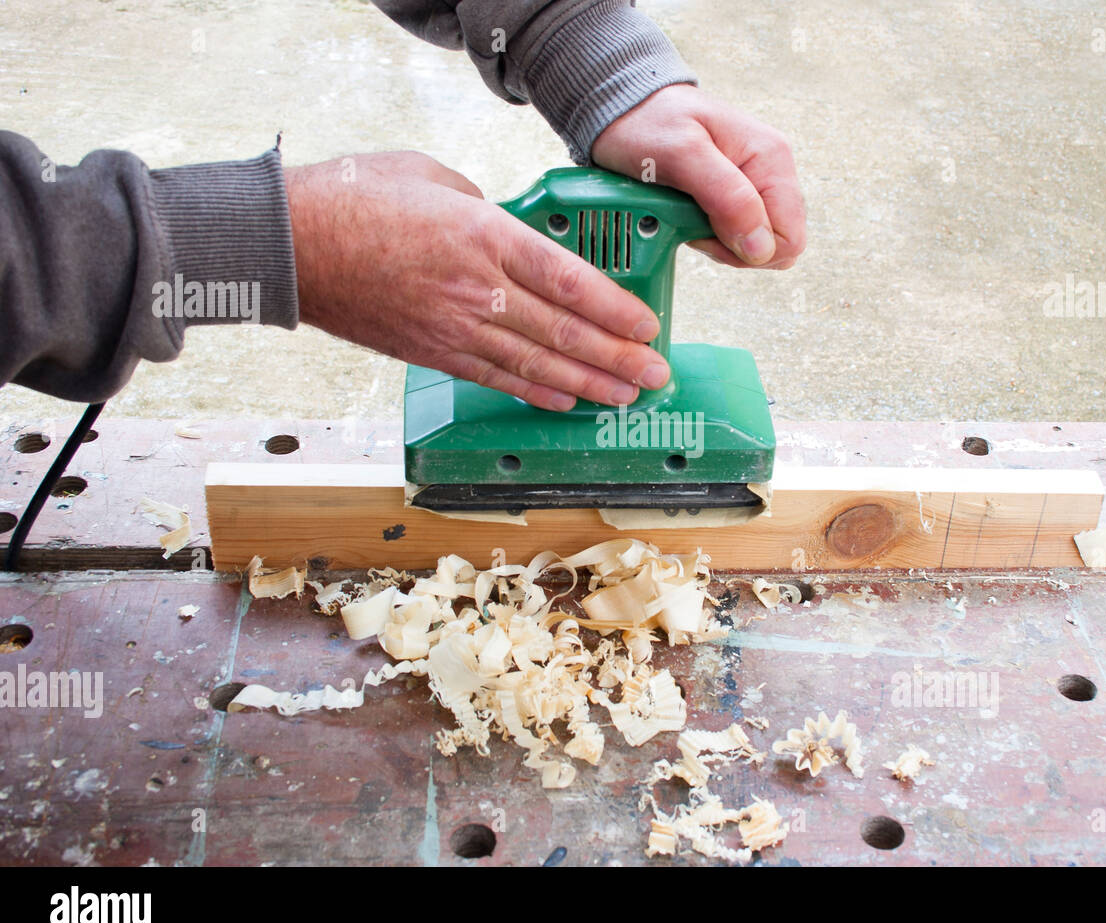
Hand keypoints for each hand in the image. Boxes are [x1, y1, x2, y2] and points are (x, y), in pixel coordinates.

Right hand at [283, 151, 667, 410]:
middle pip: (563, 331)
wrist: (290, 244)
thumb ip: (486, 208)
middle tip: (655, 376)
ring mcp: (453, 326)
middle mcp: (476, 287)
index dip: (615, 309)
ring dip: (587, 384)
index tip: (647, 326)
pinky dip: (535, 391)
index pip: (568, 279)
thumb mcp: (435, 176)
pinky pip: (495, 377)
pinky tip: (566, 401)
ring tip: (626, 397)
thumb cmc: (356, 198)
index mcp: (483, 235)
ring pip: (535, 363)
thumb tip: (513, 234)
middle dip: (617, 357)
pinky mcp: (431, 351)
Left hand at [591, 84, 805, 268]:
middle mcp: (770, 172)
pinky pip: (732, 237)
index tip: (708, 230)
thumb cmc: (647, 121)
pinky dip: (707, 236)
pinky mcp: (733, 197)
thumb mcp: (683, 155)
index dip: (748, 250)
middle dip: (731, 248)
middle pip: (773, 247)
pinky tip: (685, 214)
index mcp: (772, 159)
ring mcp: (752, 186)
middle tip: (691, 220)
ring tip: (684, 212)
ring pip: (752, 247)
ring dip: (716, 242)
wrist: (623, 109)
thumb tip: (761, 247)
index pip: (789, 238)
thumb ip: (727, 198)